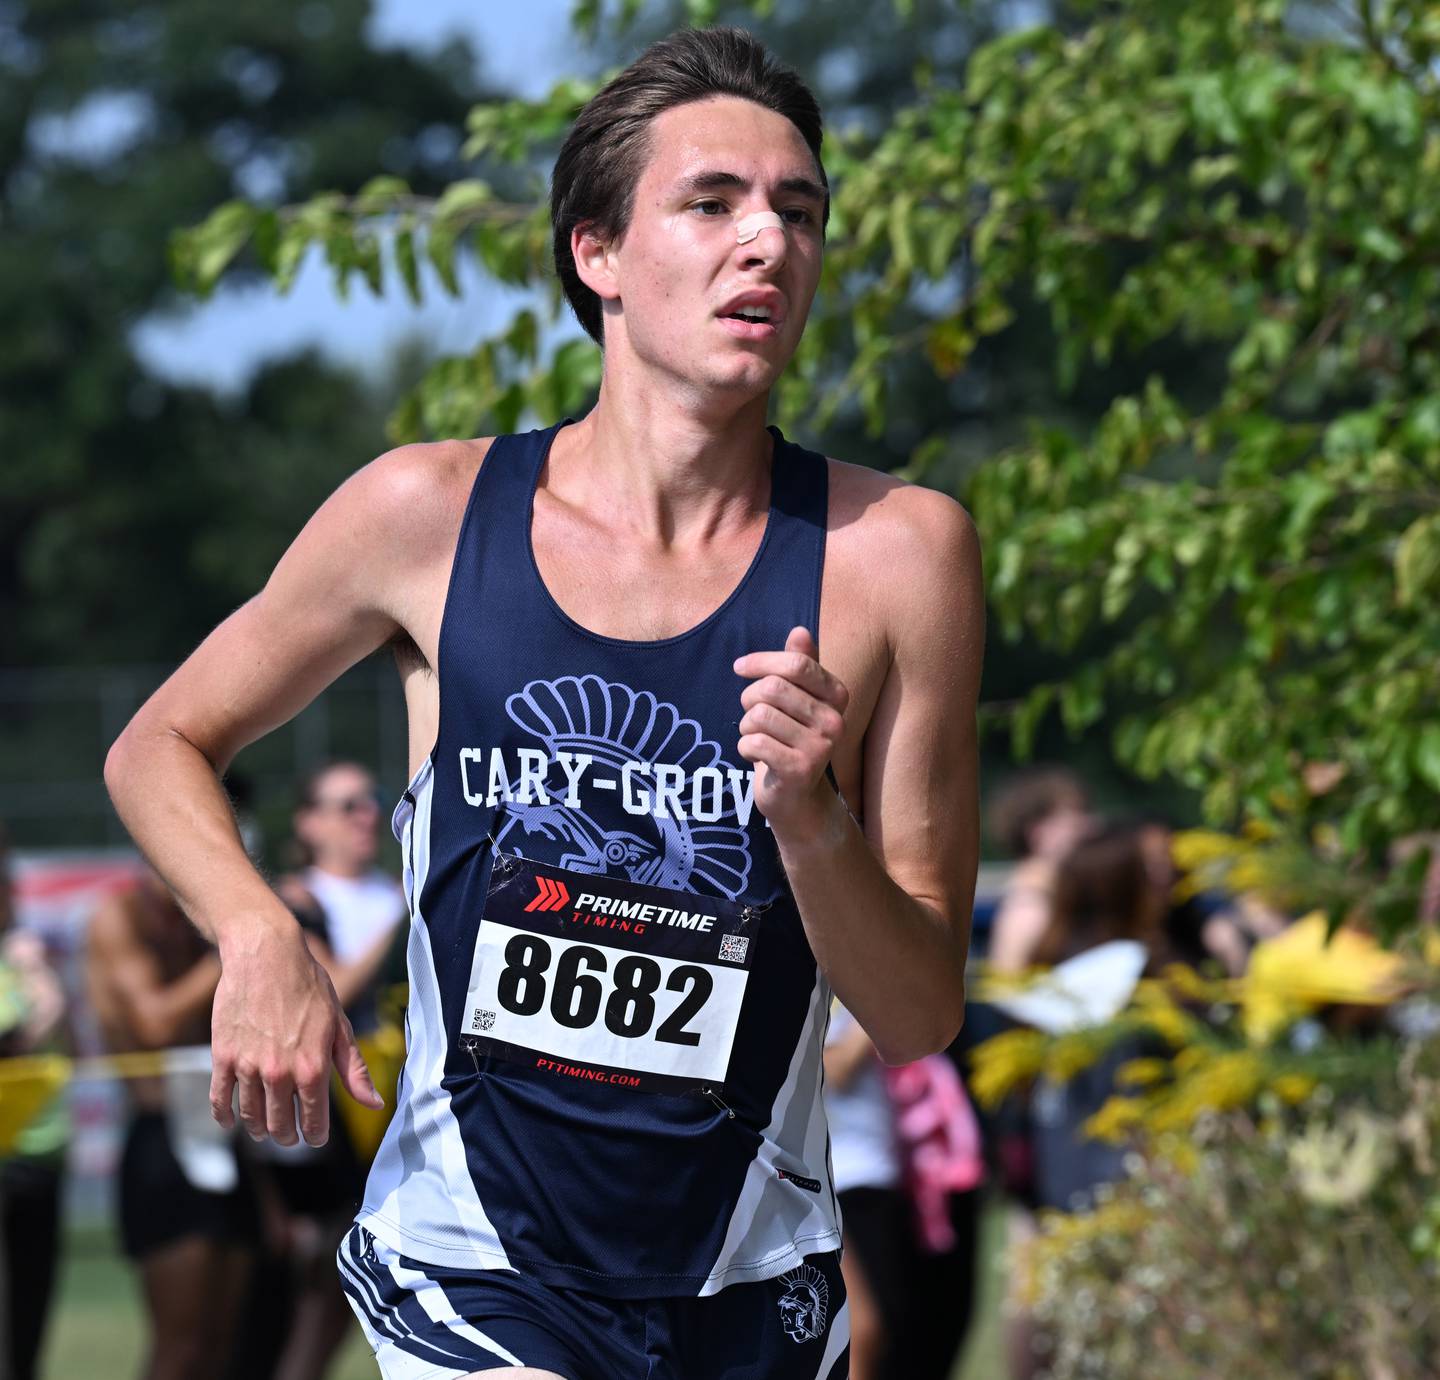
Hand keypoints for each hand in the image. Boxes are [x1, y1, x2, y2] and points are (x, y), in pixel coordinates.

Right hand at [209, 917, 382, 1146]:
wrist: (267, 956)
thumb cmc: (309, 988)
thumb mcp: (339, 1026)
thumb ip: (354, 1070)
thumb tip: (375, 1104)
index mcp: (312, 1067)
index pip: (313, 1121)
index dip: (315, 1135)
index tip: (315, 1137)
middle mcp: (279, 1072)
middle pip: (279, 1125)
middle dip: (287, 1136)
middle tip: (290, 1137)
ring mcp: (248, 1066)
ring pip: (251, 1116)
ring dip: (258, 1129)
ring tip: (264, 1130)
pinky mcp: (223, 1056)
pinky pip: (220, 1099)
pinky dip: (224, 1116)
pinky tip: (230, 1120)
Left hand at [733, 626, 848, 835]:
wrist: (797, 798)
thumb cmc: (791, 739)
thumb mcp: (797, 701)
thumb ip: (800, 667)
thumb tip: (800, 631)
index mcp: (837, 696)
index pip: (797, 664)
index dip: (762, 661)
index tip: (740, 667)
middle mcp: (835, 721)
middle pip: (773, 688)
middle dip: (750, 698)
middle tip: (752, 715)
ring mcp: (820, 748)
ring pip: (759, 715)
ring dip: (747, 726)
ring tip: (757, 737)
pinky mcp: (799, 770)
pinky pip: (754, 742)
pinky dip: (745, 747)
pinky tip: (755, 756)